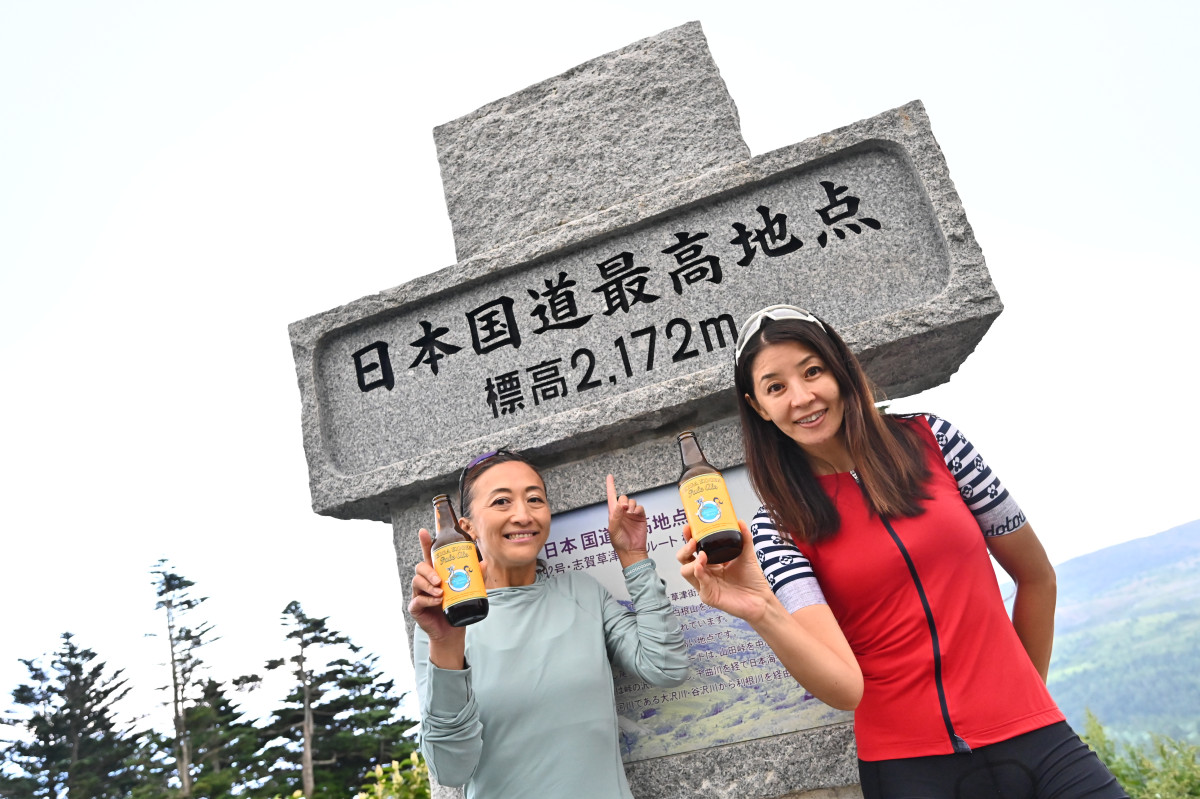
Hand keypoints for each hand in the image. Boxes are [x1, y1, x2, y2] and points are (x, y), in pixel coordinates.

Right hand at [408, 529, 476, 649]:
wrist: (452, 631)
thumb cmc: (457, 607)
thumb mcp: (468, 590)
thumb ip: (475, 577)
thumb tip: (483, 563)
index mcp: (436, 574)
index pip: (429, 556)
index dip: (426, 543)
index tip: (424, 532)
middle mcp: (425, 582)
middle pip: (420, 567)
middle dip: (429, 571)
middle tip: (439, 580)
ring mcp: (419, 594)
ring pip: (416, 582)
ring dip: (428, 585)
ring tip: (441, 592)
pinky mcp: (416, 608)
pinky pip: (417, 600)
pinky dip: (428, 600)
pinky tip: (437, 601)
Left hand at [606, 474, 647, 567]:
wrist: (632, 550)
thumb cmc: (619, 542)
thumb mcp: (613, 530)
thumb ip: (615, 516)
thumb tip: (620, 505)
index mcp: (613, 514)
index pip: (611, 497)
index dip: (610, 486)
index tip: (610, 476)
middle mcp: (622, 512)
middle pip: (623, 497)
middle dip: (623, 500)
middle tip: (624, 508)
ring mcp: (631, 514)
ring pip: (632, 501)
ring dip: (631, 505)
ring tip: (630, 513)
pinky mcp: (640, 517)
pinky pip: (640, 507)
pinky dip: (638, 508)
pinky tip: (635, 514)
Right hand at [676, 522, 773, 622]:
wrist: (761, 599)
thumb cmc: (752, 580)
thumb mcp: (747, 555)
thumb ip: (744, 538)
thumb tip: (740, 522)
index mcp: (711, 562)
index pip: (693, 549)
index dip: (688, 538)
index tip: (688, 527)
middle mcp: (705, 572)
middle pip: (683, 559)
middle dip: (684, 548)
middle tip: (693, 541)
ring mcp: (705, 584)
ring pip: (685, 571)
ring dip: (691, 561)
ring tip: (702, 555)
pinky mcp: (708, 596)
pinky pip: (698, 583)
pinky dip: (698, 573)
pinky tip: (702, 566)